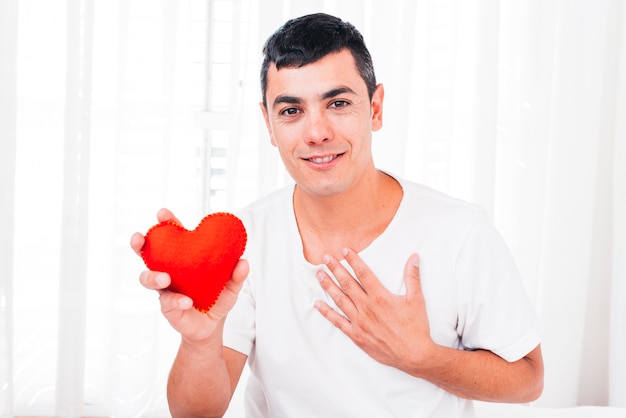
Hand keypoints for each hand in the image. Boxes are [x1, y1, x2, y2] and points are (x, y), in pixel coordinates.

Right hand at [131, 208, 248, 342]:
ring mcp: (165, 289)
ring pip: (147, 279)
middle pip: (147, 254)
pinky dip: (177, 300)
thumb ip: (236, 275)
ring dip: (153, 276)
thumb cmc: (217, 299)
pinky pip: (167, 302)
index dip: (166, 223)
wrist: (212, 326)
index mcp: (182, 258)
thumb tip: (244, 261)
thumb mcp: (231, 287)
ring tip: (165, 278)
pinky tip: (186, 301)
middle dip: (140, 244)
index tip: (162, 214)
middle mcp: (169, 270)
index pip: (171, 236)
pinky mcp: (167, 307)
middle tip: (140, 238)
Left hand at [314, 248, 434, 370]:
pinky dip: (327, 313)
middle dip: (335, 269)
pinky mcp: (356, 335)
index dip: (353, 260)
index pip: (363, 273)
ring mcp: (360, 322)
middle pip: (347, 283)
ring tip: (319, 275)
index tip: (344, 250)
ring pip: (340, 300)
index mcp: (380, 297)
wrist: (413, 355)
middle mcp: (367, 308)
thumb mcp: (416, 299)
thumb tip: (414, 257)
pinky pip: (338, 322)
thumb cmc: (416, 328)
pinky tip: (318, 304)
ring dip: (328, 286)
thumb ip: (413, 277)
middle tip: (325, 258)